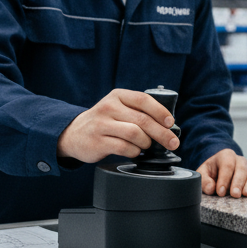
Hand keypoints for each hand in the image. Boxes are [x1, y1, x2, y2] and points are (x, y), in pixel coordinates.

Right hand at [57, 89, 178, 163]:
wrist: (73, 133)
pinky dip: (134, 152)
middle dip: (162, 133)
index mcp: (118, 96)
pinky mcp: (97, 141)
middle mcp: (108, 107)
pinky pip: (124, 148)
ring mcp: (101, 124)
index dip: (160, 111)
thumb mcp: (118, 108)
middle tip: (172, 143)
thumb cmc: (104, 121)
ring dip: (146, 143)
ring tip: (146, 145)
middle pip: (142, 119)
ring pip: (135, 134)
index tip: (171, 123)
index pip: (143, 100)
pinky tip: (134, 151)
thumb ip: (137, 111)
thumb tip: (167, 125)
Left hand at [197, 149, 246, 198]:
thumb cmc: (210, 172)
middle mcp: (239, 160)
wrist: (218, 169)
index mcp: (226, 156)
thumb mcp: (203, 173)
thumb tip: (211, 188)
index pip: (227, 165)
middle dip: (238, 182)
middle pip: (241, 168)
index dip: (224, 178)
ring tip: (246, 194)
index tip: (220, 192)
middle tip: (235, 194)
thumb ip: (204, 180)